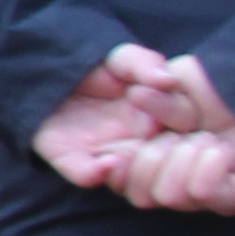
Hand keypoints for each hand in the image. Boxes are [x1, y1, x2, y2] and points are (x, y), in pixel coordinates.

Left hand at [32, 47, 188, 188]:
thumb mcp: (122, 59)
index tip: (145, 95)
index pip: (183, 121)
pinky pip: (87, 176)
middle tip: (145, 124)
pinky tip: (104, 163)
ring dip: (131, 167)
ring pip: (129, 173)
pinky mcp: (75, 162)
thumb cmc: (98, 69)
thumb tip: (168, 80)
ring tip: (125, 152)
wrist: (51, 76)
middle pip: (163, 156)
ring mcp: (109, 154)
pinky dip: (95, 173)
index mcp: (161, 117)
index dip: (172, 111)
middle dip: (159, 148)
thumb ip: (145, 64)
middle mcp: (141, 142)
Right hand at [109, 53, 234, 215]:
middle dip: (150, 159)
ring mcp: (203, 193)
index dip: (112, 169)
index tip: (114, 151)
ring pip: (169, 196)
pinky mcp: (232, 199)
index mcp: (151, 156)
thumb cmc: (216, 82)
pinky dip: (208, 167)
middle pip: (140, 196)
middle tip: (176, 136)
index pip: (120, 182)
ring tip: (206, 140)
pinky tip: (224, 151)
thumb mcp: (171, 78)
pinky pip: (203, 193)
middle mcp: (175, 179)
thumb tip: (136, 99)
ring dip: (184, 159)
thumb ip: (145, 90)